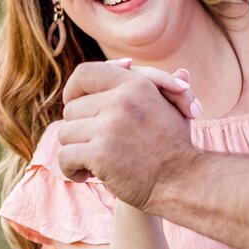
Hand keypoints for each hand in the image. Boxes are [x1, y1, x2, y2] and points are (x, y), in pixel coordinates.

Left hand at [57, 60, 201, 208]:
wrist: (184, 182)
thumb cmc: (175, 147)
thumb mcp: (169, 108)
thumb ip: (152, 87)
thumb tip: (144, 66)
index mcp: (134, 84)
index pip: (84, 74)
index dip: (73, 91)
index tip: (75, 107)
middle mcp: (121, 100)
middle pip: (71, 110)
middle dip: (78, 131)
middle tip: (95, 147)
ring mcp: (110, 127)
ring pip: (65, 134)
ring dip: (75, 152)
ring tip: (92, 164)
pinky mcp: (101, 153)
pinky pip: (65, 156)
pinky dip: (70, 169)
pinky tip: (86, 175)